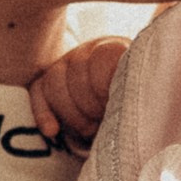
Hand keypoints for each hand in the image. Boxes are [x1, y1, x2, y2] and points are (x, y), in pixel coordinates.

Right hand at [28, 37, 128, 152]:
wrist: (127, 102)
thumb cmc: (138, 101)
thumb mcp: (143, 93)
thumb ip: (139, 92)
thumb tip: (133, 103)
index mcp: (117, 49)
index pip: (103, 58)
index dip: (104, 87)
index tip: (113, 108)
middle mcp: (88, 50)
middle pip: (76, 70)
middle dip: (89, 106)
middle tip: (103, 124)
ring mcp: (65, 63)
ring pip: (54, 81)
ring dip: (70, 114)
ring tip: (89, 131)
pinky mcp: (47, 81)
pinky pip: (37, 92)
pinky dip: (43, 113)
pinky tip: (52, 131)